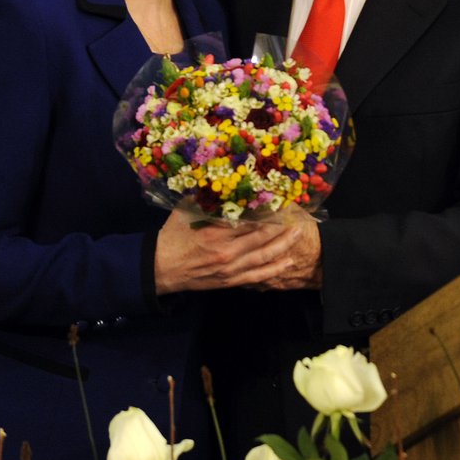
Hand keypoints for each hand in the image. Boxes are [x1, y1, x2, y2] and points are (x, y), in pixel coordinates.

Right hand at [154, 207, 321, 294]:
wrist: (160, 267)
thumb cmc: (173, 235)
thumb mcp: (185, 209)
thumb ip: (205, 197)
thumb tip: (220, 178)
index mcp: (215, 231)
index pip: (249, 219)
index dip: (267, 210)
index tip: (280, 200)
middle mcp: (226, 251)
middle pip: (262, 237)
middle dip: (281, 225)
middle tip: (296, 214)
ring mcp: (230, 268)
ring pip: (264, 256)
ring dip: (283, 245)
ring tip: (298, 233)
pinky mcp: (230, 280)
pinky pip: (257, 276)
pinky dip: (274, 270)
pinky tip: (288, 262)